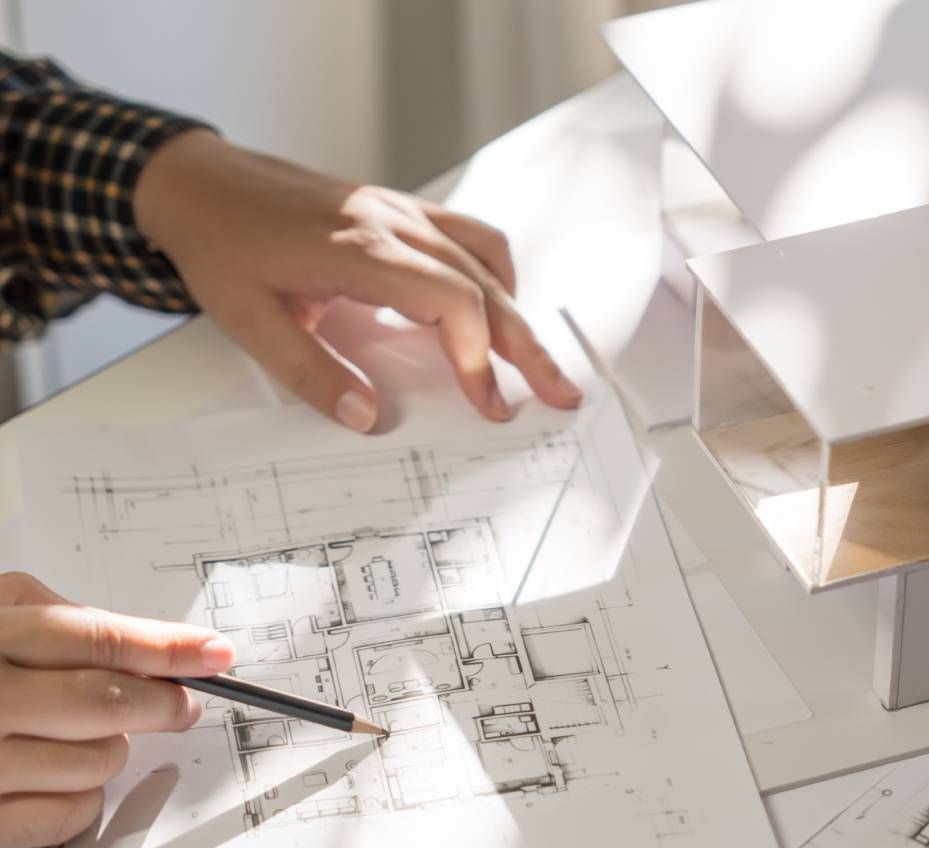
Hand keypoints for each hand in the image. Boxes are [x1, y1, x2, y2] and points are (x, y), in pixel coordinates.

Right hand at [0, 573, 234, 847]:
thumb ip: (50, 617)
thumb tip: (146, 645)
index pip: (94, 638)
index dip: (167, 647)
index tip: (214, 654)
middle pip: (106, 703)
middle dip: (163, 702)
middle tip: (181, 702)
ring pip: (97, 761)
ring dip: (114, 750)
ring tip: (88, 735)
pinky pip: (66, 815)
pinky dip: (84, 797)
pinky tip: (65, 776)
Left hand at [133, 130, 581, 431]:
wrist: (201, 182)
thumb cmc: (222, 246)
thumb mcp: (250, 322)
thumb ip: (312, 375)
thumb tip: (368, 419)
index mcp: (361, 250)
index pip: (453, 301)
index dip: (479, 358)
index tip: (488, 405)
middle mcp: (393, 224)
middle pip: (487, 284)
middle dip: (528, 346)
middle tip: (562, 393)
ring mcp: (402, 212)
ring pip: (487, 258)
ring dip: (518, 311)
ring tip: (534, 361)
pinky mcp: (400, 211)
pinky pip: (469, 237)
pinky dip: (495, 277)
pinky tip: (492, 310)